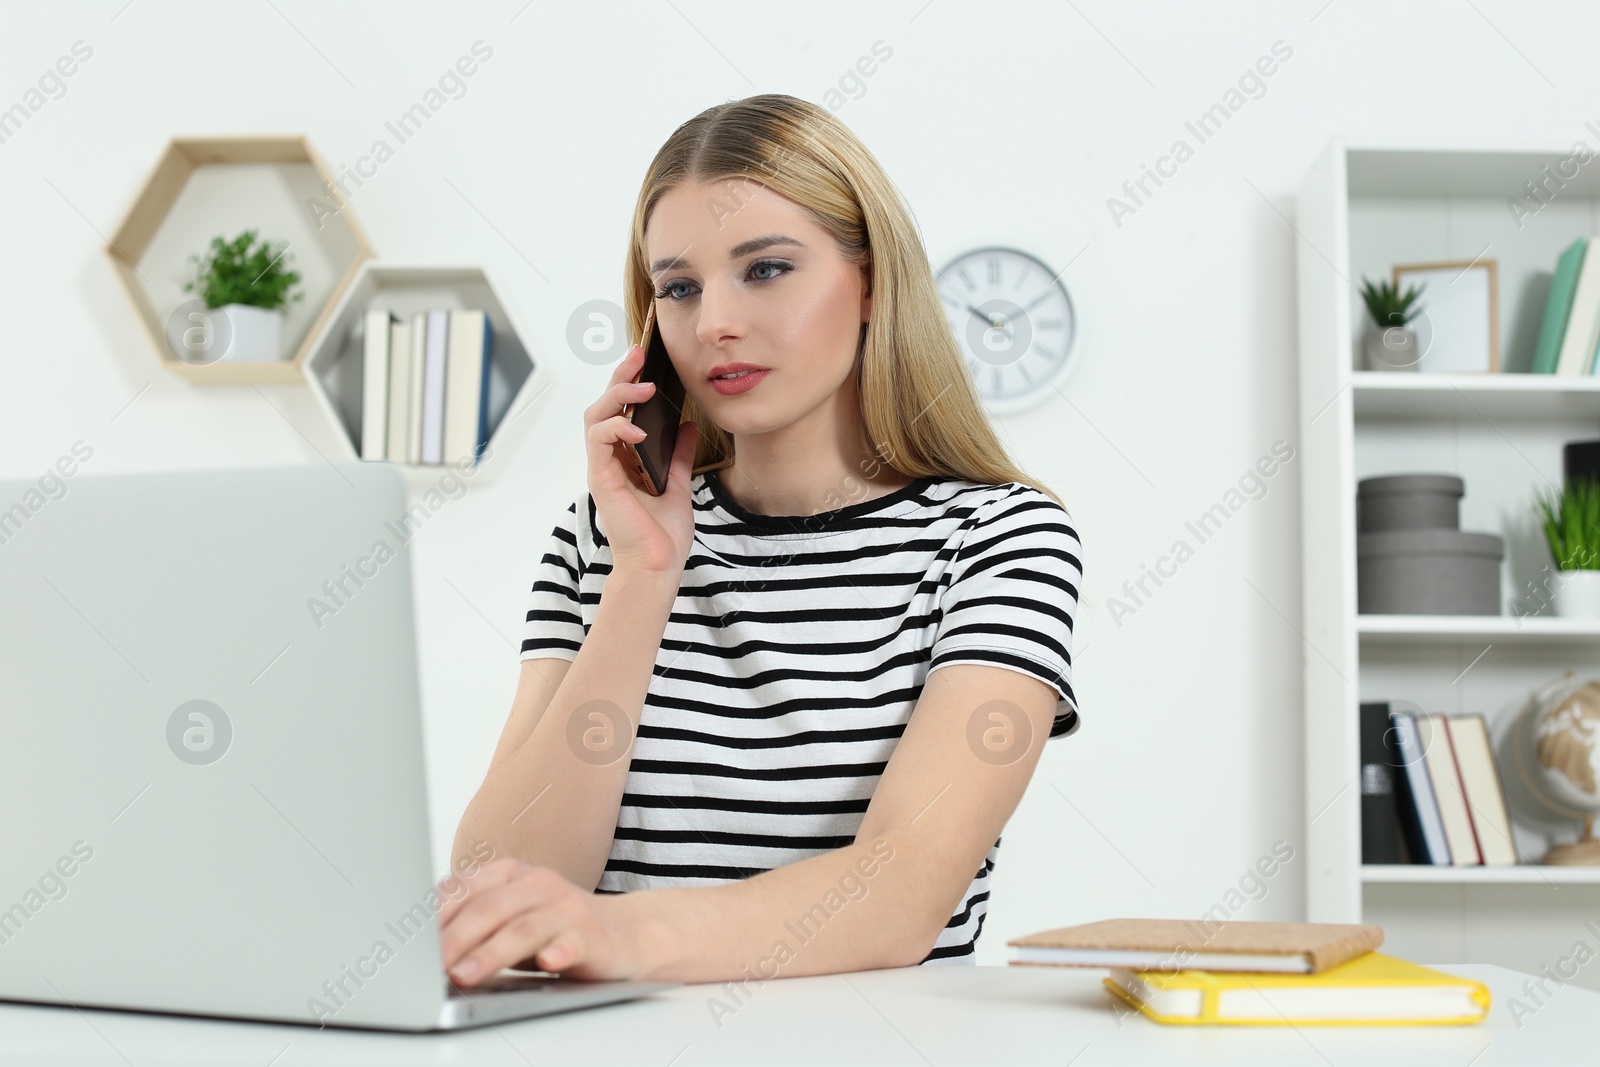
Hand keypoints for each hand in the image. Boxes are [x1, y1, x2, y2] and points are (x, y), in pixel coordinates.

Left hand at [437, 858, 645, 985]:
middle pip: (490, 909)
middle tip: (428, 966)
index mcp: (511, 874)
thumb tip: (420, 949)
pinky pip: (572, 942)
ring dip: (490, 953)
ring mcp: (567, 909)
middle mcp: (538, 884)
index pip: (465, 889)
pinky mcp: (592, 936)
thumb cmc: (555, 929)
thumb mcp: (510, 918)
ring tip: (462, 975)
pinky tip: (547, 962)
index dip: (435, 916)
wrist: (626, 934)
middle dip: (454, 939)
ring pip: (523, 929)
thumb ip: (473, 922)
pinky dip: (559, 952)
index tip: (408, 943)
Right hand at [584, 342, 698, 574]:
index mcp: (624, 458)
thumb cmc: (663, 534)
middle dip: (620, 377)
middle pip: (603, 405)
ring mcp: (602, 468)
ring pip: (596, 417)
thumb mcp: (678, 485)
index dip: (629, 382)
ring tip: (643, 387)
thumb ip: (678, 455)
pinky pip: (599, 442)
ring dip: (618, 396)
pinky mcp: (601, 479)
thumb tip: (687, 425)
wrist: (659, 566)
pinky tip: (638, 428)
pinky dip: (616, 428)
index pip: (620, 411)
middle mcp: (609, 459)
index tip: (645, 358)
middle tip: (638, 355)